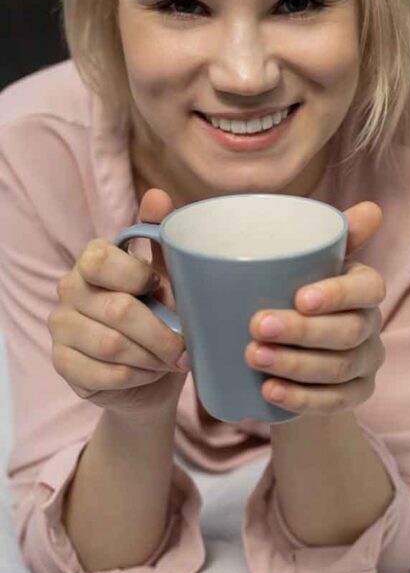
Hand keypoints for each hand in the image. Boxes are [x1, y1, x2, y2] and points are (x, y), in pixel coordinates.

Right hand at [48, 188, 187, 425]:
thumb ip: (161, 237)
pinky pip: (104, 374)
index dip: (139, 277)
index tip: (162, 289)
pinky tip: (150, 373)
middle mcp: (69, 289)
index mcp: (93, 260)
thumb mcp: (170, 275)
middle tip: (186, 347)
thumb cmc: (161, 313)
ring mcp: (61, 327)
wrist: (152, 370)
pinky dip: (137, 376)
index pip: (101, 260)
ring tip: (172, 360)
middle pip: (117, 310)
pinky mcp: (63, 364)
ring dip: (152, 357)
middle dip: (161, 333)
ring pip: (112, 346)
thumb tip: (157, 195)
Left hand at [244, 201, 385, 416]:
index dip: (339, 294)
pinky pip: (335, 402)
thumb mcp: (299, 264)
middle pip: (349, 332)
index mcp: (362, 287)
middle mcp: (371, 325)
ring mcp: (365, 363)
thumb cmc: (293, 294)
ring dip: (296, 364)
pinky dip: (302, 398)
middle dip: (303, 332)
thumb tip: (370, 208)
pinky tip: (270, 391)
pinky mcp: (354, 395)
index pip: (368, 288)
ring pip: (339, 369)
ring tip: (254, 357)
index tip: (299, 296)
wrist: (297, 354)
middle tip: (256, 327)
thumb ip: (316, 234)